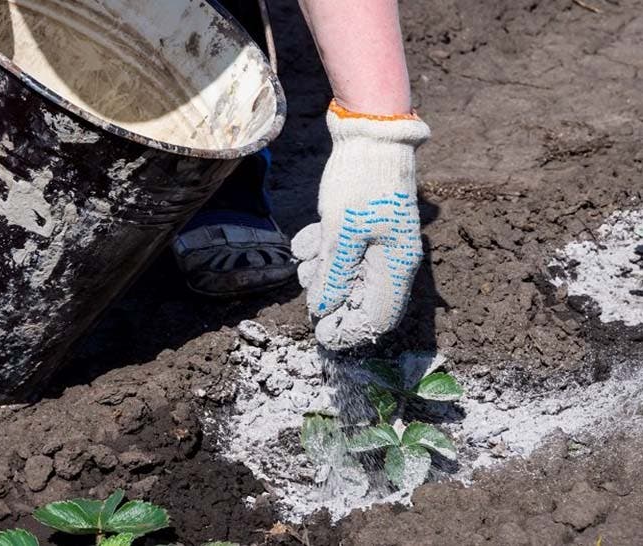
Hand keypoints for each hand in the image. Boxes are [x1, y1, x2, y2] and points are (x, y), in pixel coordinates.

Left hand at [292, 100, 429, 349]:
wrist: (370, 132)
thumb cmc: (361, 182)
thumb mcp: (342, 232)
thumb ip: (334, 275)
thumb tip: (323, 308)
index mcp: (396, 266)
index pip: (379, 319)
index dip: (349, 331)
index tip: (319, 331)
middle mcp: (391, 260)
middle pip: (359, 299)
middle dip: (329, 293)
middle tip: (310, 278)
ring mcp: (378, 243)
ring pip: (347, 276)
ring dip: (322, 270)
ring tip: (308, 252)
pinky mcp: (364, 228)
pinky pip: (343, 252)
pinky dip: (323, 249)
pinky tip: (310, 236)